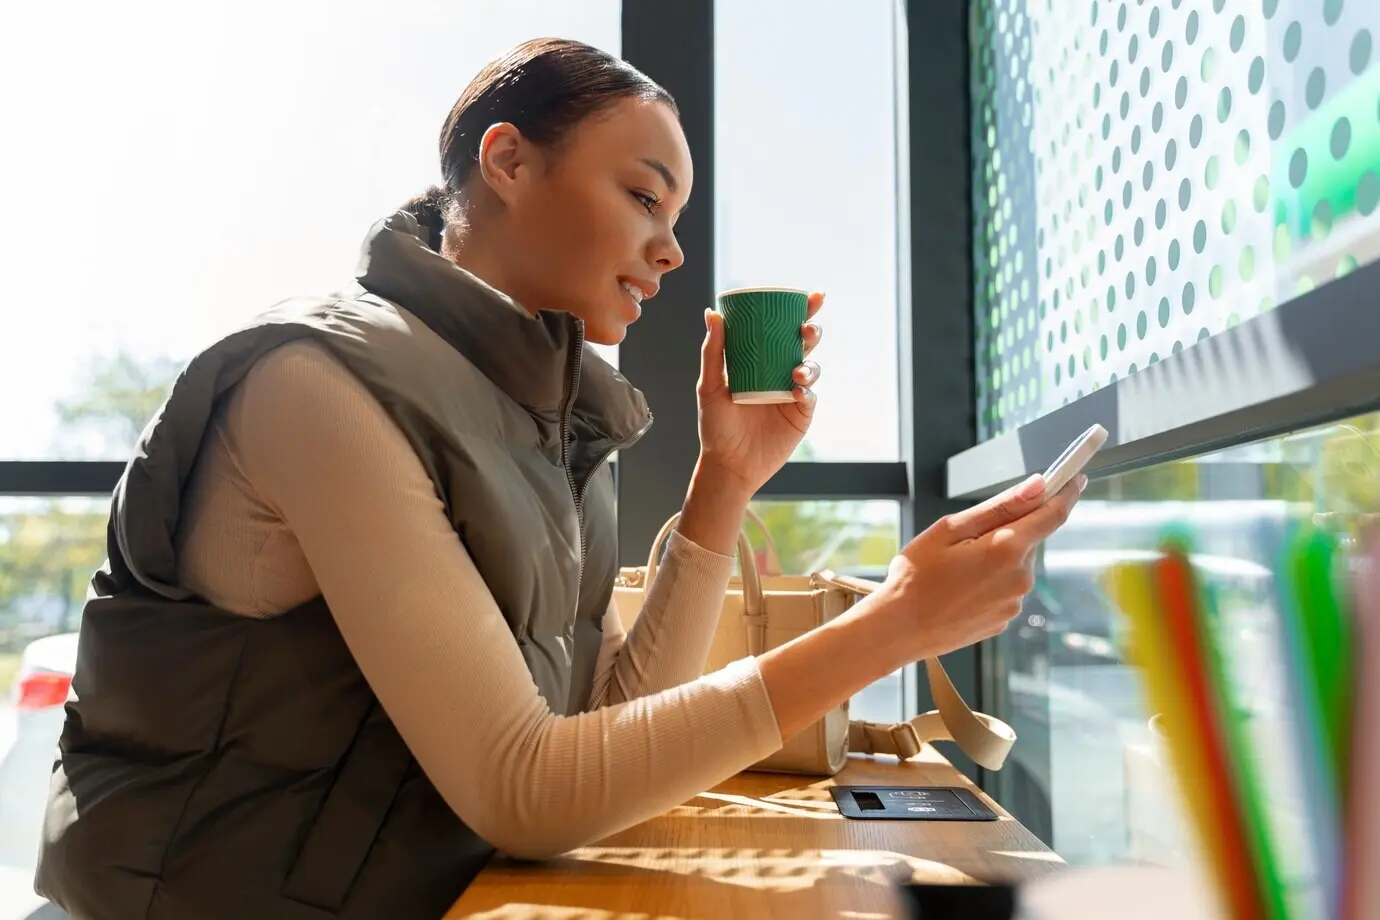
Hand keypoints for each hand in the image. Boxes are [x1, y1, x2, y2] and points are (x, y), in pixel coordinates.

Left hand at [694, 292, 824, 494]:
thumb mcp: (708, 386)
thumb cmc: (716, 426)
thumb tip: (712, 313)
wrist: (728, 464)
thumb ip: (713, 351)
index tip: (811, 296)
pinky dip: (807, 389)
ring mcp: (792, 392)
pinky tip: (797, 390)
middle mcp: (779, 371)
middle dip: (811, 330)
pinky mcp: (800, 414)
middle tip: (806, 329)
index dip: (801, 310)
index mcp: (760, 359)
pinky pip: (810, 396)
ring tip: (797, 370)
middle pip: (803, 343)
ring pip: (812, 367)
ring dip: (810, 363)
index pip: (782, 329)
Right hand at [875, 472, 1086, 662]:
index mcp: (1007, 550)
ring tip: (955, 571)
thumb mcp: (950, 529)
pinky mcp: (1004, 620)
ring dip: (995, 559)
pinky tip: (958, 590)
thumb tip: (1038, 486)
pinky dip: (988, 582)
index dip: (1066, 493)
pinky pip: (1005, 589)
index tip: (1075, 479)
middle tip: (965, 540)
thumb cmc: (915, 576)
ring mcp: (1014, 603)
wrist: (898, 629)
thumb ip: (999, 507)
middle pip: (1028, 541)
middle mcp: (1020, 578)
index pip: (1052, 515)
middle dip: (1007, 533)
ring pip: (1015, 566)